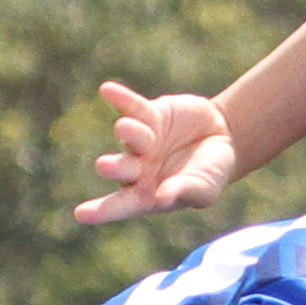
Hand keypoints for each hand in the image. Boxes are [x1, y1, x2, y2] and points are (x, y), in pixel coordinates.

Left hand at [73, 84, 238, 225]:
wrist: (224, 137)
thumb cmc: (211, 172)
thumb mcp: (205, 188)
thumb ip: (185, 192)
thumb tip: (162, 198)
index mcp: (146, 194)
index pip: (122, 204)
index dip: (102, 210)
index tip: (81, 214)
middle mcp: (138, 168)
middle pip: (122, 169)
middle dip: (115, 168)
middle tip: (104, 166)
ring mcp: (142, 141)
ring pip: (131, 136)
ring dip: (130, 132)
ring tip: (126, 127)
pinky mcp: (150, 114)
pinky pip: (133, 106)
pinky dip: (122, 98)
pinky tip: (107, 90)